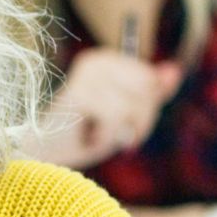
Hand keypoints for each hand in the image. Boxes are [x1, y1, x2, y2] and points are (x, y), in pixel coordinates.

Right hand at [27, 48, 180, 168]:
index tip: (122, 122)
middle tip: (111, 131)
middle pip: (147, 90)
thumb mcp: (125, 114)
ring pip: (134, 106)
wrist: (42, 157)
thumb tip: (174, 70)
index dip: (145, 110)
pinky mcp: (78, 93)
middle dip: (137, 120)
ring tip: (97, 134)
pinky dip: (106, 137)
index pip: (150, 80)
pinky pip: (116, 118)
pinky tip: (88, 138)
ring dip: (121, 132)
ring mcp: (86, 75)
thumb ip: (150, 93)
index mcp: (106, 59)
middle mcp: (96, 60)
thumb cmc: (84, 135)